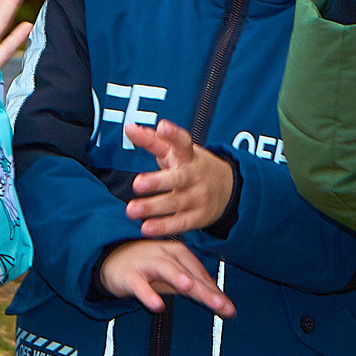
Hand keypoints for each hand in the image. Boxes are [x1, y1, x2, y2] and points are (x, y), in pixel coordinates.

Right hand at [95, 238, 235, 317]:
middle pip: (188, 272)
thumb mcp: (172, 276)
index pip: (200, 272)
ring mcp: (146, 263)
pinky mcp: (130, 276)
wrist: (110, 259)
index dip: (214, 290)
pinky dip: (148, 295)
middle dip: (206, 290)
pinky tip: (157, 306)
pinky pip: (140, 286)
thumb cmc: (147, 268)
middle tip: (222, 306)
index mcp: (178, 252)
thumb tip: (220, 301)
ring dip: (178, 278)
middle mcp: (164, 254)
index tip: (229, 309)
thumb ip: (194, 287)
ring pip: (165, 270)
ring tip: (190, 288)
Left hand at [121, 120, 234, 236]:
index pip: (183, 142)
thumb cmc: (190, 166)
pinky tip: (146, 228)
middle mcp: (194, 175)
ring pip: (175, 202)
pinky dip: (164, 226)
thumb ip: (151, 140)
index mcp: (188, 155)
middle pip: (177, 178)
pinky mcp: (198, 217)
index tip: (163, 128)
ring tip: (132, 210)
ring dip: (153, 207)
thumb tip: (128, 128)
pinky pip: (180, 222)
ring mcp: (198, 197)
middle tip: (137, 183)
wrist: (227, 189)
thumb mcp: (175, 151)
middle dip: (157, 181)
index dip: (173, 135)